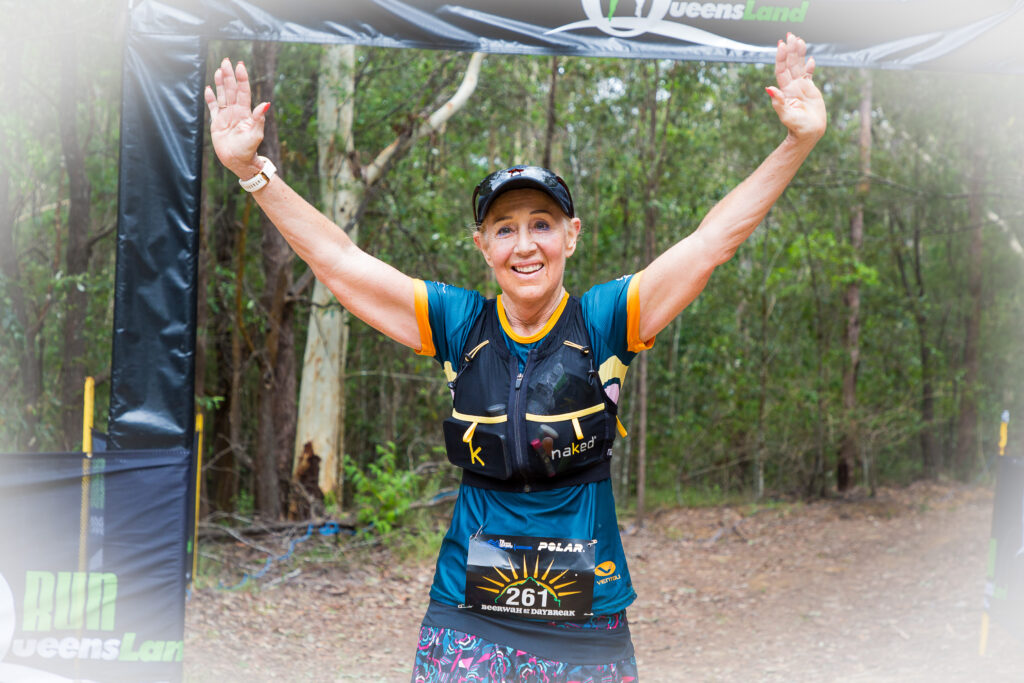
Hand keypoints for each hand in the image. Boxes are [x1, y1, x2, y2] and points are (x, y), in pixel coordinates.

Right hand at [204, 59, 269, 178]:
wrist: (238, 161)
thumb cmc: (249, 149)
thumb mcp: (256, 133)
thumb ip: (259, 118)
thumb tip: (266, 103)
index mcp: (245, 112)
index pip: (243, 91)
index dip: (242, 78)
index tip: (239, 65)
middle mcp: (236, 111)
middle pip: (232, 90)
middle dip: (229, 75)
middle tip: (226, 61)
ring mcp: (226, 116)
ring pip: (222, 95)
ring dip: (220, 83)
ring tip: (219, 70)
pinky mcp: (217, 123)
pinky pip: (213, 108)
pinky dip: (210, 98)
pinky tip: (209, 89)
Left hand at [766, 33, 826, 143]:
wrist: (807, 134)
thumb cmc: (797, 127)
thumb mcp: (786, 115)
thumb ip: (778, 102)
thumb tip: (768, 88)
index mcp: (786, 91)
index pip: (782, 70)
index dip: (781, 58)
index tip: (782, 45)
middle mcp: (792, 87)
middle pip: (790, 65)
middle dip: (790, 50)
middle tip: (790, 35)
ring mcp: (801, 88)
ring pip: (799, 67)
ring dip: (799, 54)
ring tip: (799, 40)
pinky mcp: (810, 91)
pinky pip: (809, 76)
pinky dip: (810, 67)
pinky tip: (811, 59)